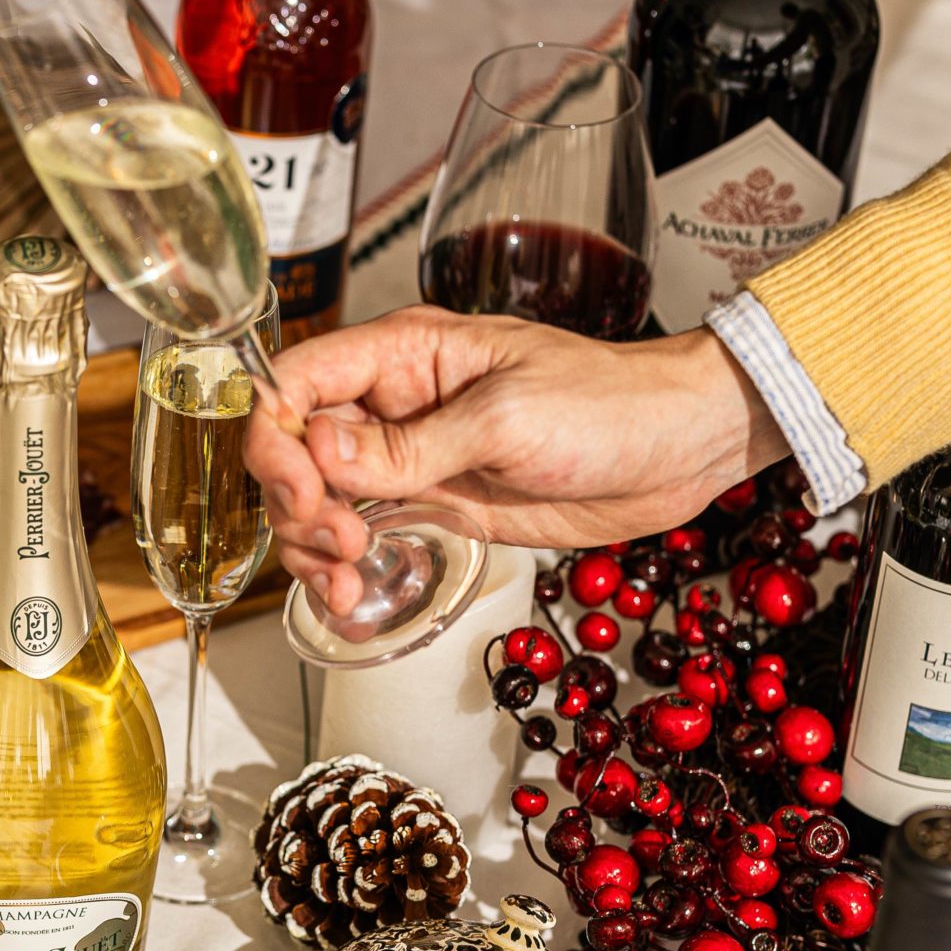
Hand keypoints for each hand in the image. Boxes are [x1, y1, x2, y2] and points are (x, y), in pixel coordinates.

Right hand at [245, 308, 789, 613]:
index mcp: (403, 355)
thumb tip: (320, 449)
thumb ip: (409, 444)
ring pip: (315, 501)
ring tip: (347, 580)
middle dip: (297, 505)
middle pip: (292, 450)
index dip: (278, 436)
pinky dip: (340, 570)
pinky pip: (359, 535)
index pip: (296, 380)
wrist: (673, 448)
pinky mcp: (430, 504)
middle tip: (342, 543)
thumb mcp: (507, 418)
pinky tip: (350, 595)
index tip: (305, 491)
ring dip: (311, 547)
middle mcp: (391, 405)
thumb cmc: (607, 405)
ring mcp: (407, 458)